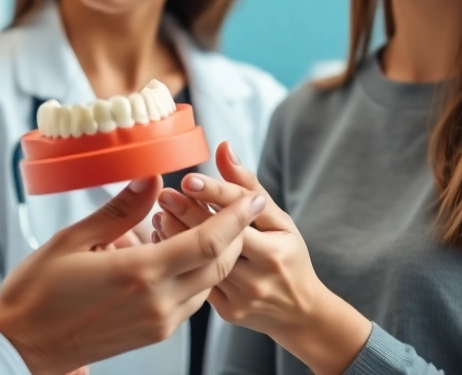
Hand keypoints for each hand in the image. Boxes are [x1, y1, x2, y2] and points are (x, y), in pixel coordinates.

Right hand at [0, 175, 265, 374]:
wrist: (24, 347)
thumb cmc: (39, 292)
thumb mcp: (73, 240)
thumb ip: (120, 210)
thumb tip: (151, 180)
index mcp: (140, 274)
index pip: (207, 244)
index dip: (234, 218)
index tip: (251, 196)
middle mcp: (158, 302)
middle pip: (218, 264)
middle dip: (234, 233)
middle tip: (237, 203)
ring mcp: (159, 322)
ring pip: (207, 283)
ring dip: (214, 253)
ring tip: (201, 221)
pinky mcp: (154, 333)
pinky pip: (190, 298)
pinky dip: (194, 272)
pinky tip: (175, 251)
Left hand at [151, 143, 370, 374]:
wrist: (299, 312)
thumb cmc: (288, 256)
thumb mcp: (279, 220)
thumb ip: (248, 185)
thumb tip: (224, 148)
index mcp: (275, 251)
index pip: (240, 218)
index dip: (214, 197)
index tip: (188, 180)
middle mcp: (258, 277)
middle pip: (217, 241)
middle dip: (187, 214)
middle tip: (165, 194)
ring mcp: (241, 297)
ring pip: (202, 262)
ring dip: (178, 236)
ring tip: (162, 213)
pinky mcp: (227, 311)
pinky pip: (198, 282)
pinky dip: (180, 260)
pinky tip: (166, 241)